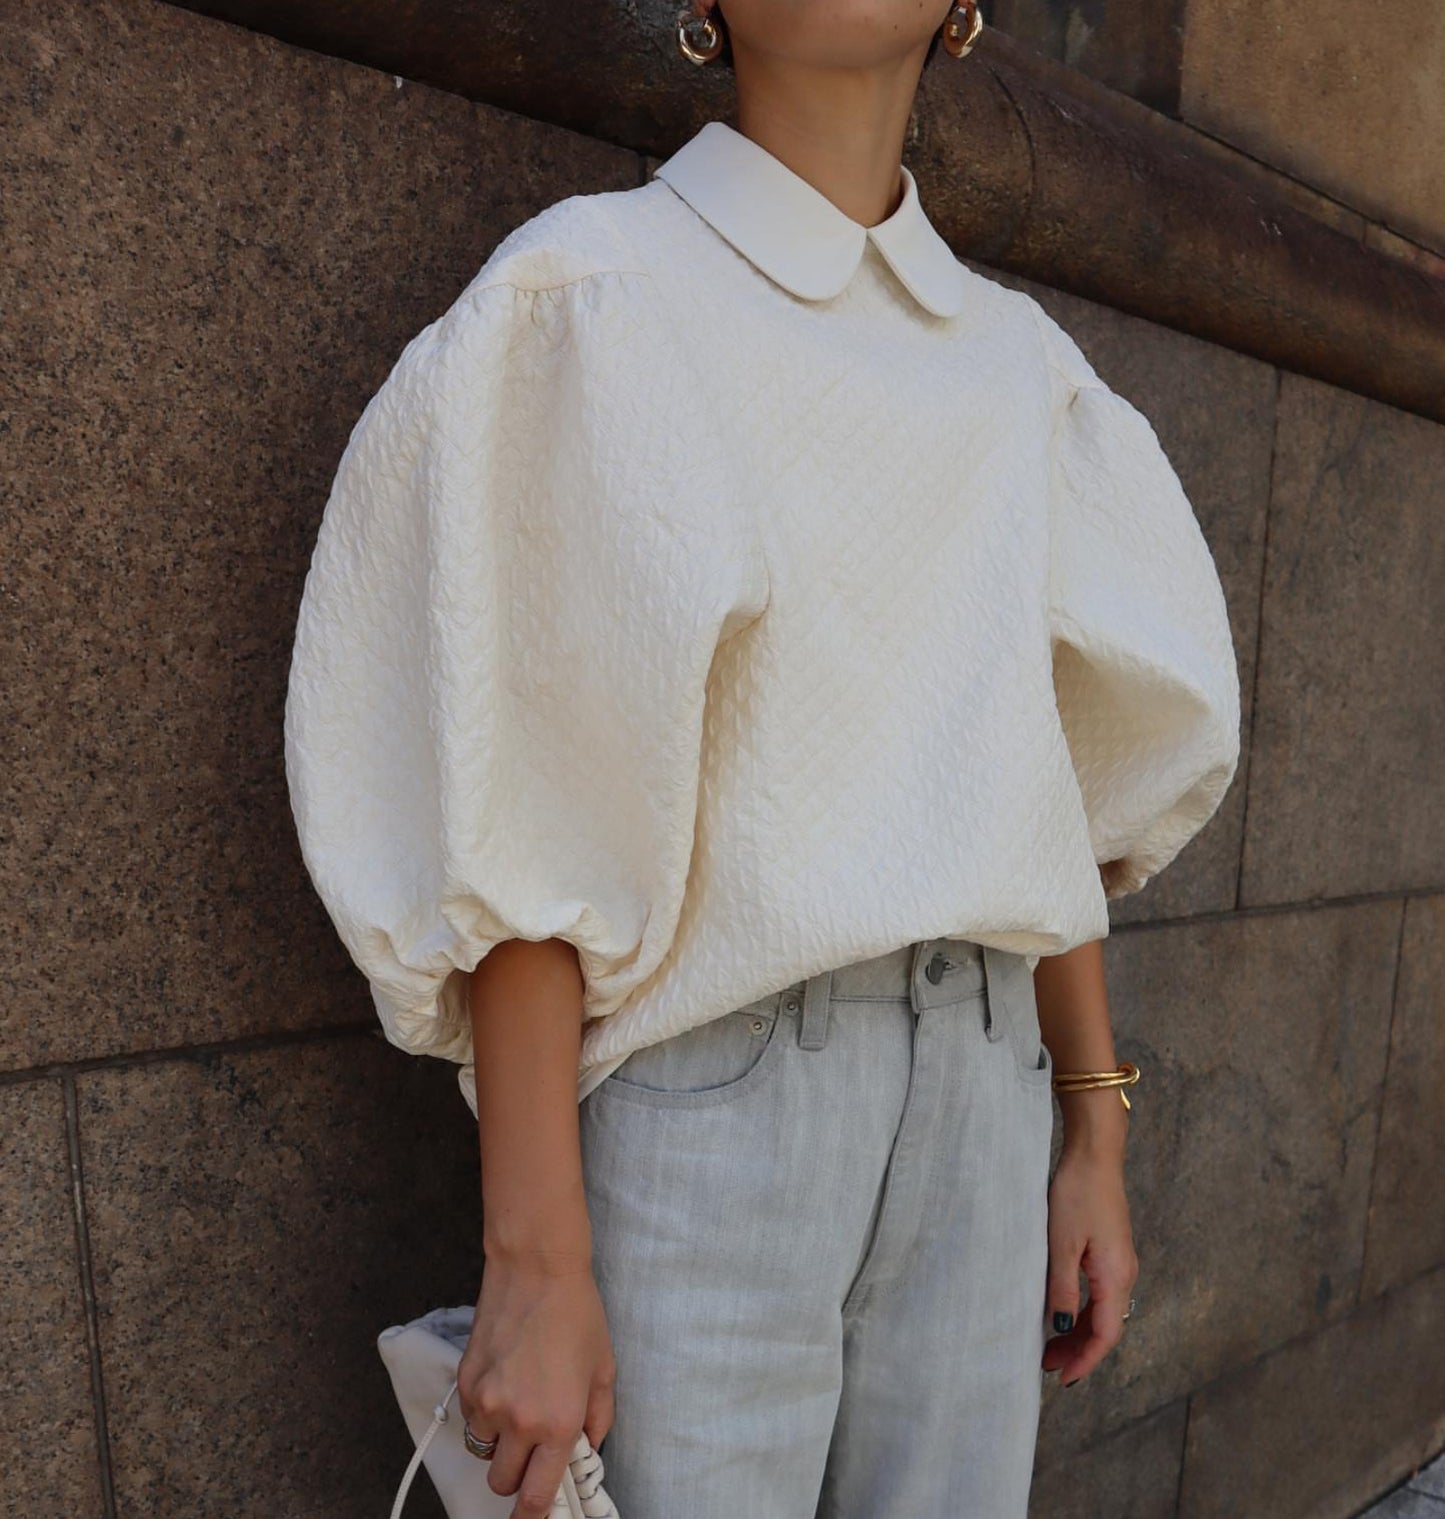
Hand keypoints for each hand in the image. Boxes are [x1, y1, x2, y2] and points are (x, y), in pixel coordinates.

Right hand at [457, 1250, 616, 1518]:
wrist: (536, 1269)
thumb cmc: (577, 1315)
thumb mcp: (604, 1370)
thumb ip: (598, 1420)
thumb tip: (587, 1450)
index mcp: (558, 1423)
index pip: (536, 1496)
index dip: (533, 1516)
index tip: (533, 1517)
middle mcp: (518, 1421)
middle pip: (502, 1482)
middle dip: (517, 1474)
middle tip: (533, 1448)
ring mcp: (486, 1402)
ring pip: (482, 1451)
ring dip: (499, 1443)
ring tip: (519, 1405)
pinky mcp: (465, 1382)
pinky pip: (470, 1419)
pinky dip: (485, 1413)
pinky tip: (505, 1380)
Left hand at [1041, 1142, 1138, 1387]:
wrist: (1094, 1155)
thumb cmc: (1077, 1194)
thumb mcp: (1062, 1244)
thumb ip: (1062, 1288)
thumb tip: (1060, 1327)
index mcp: (1116, 1277)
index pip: (1104, 1335)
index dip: (1084, 1360)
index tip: (1062, 1378)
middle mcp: (1124, 1274)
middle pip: (1105, 1327)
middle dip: (1078, 1350)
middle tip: (1046, 1365)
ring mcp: (1119, 1262)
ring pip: (1102, 1311)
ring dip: (1078, 1330)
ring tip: (1050, 1344)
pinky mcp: (1110, 1250)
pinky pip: (1099, 1293)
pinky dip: (1081, 1309)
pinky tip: (1062, 1310)